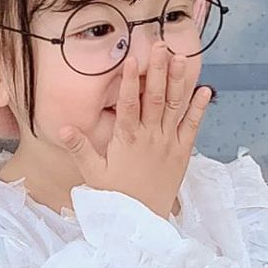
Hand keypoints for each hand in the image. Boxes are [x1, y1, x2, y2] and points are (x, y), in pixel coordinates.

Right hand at [57, 43, 210, 219]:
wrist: (141, 222)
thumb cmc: (115, 197)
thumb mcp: (93, 174)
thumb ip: (79, 148)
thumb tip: (62, 126)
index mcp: (127, 140)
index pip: (128, 104)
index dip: (130, 81)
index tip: (132, 59)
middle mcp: (150, 138)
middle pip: (155, 98)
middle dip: (157, 70)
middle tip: (160, 45)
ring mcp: (168, 144)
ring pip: (175, 107)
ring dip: (179, 81)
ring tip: (181, 57)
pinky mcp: (182, 154)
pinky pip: (192, 128)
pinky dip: (199, 109)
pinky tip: (205, 90)